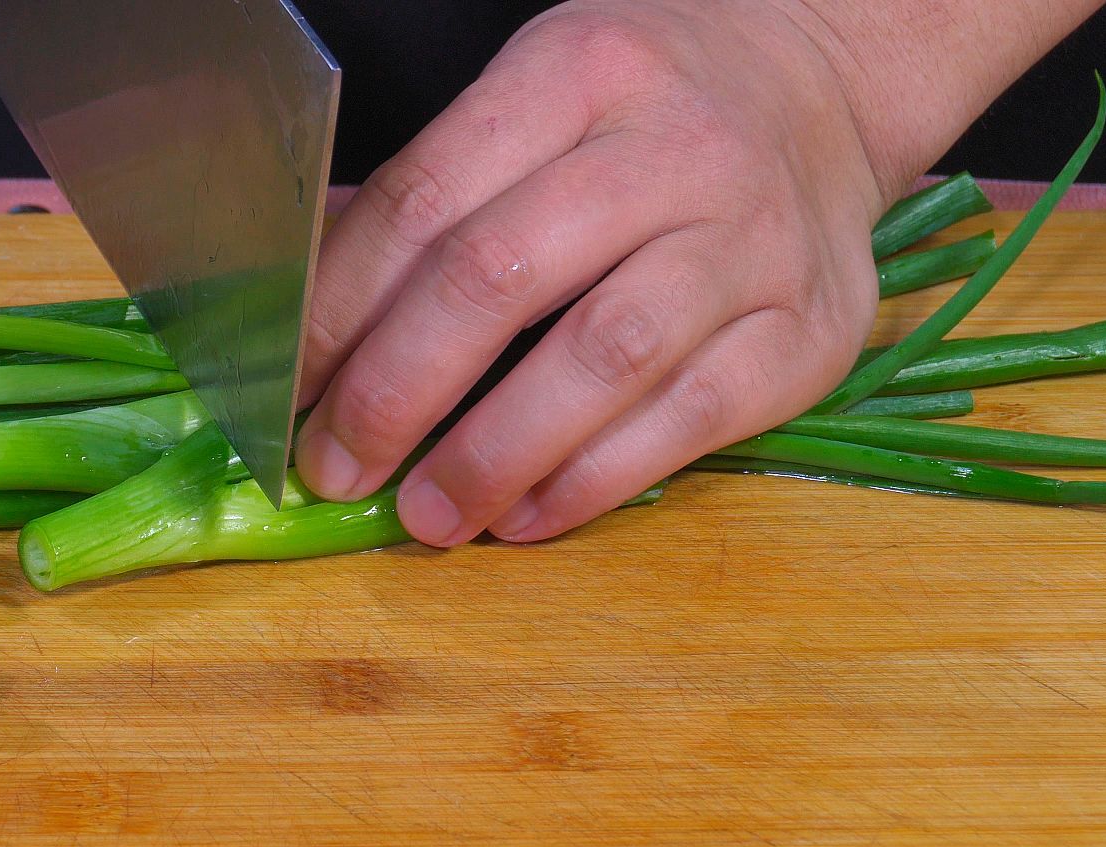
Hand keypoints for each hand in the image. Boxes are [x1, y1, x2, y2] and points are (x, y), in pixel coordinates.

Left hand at [293, 0, 1089, 544]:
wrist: (818, 87)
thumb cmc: (639, 113)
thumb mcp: (534, 104)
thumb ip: (428, 200)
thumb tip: (304, 321)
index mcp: (573, 72)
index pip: (423, 202)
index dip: (338, 313)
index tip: (288, 395)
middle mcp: (670, 147)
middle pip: (498, 277)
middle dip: (394, 392)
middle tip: (335, 471)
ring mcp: (751, 240)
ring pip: (601, 356)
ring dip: (492, 453)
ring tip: (426, 515)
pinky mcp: (807, 331)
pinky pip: (688, 420)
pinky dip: (591, 481)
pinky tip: (526, 515)